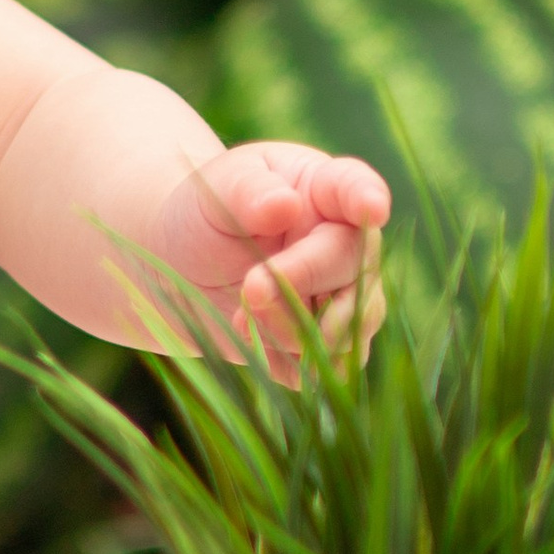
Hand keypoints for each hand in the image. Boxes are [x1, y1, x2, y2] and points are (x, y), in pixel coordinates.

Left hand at [153, 140, 390, 386]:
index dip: (368, 196)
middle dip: (303, 281)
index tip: (371, 207)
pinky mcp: (323, 344)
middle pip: (356, 267)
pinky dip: (288, 362)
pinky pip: (328, 368)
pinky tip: (251, 340)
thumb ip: (249, 192)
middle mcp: (345, 244)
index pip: (354, 185)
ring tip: (243, 318)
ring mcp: (342, 297)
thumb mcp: (217, 190)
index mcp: (323, 190)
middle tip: (252, 288)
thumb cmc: (204, 214)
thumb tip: (285, 204)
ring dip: (295, 330)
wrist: (181, 270)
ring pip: (353, 327)